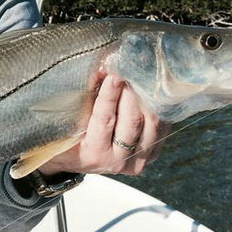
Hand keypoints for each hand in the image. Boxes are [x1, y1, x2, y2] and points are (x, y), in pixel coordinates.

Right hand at [39, 74, 169, 176]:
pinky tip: (151, 93)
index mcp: (94, 154)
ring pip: (152, 124)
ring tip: (140, 78)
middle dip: (131, 92)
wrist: (80, 161)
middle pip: (133, 120)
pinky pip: (162, 128)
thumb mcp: (69, 123)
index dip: (110, 95)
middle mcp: (118, 161)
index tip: (113, 74)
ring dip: (147, 98)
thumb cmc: (69, 139)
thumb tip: (102, 70)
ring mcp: (138, 160)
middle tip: (129, 70)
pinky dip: (158, 108)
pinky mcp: (152, 155)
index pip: (105, 119)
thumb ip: (84, 101)